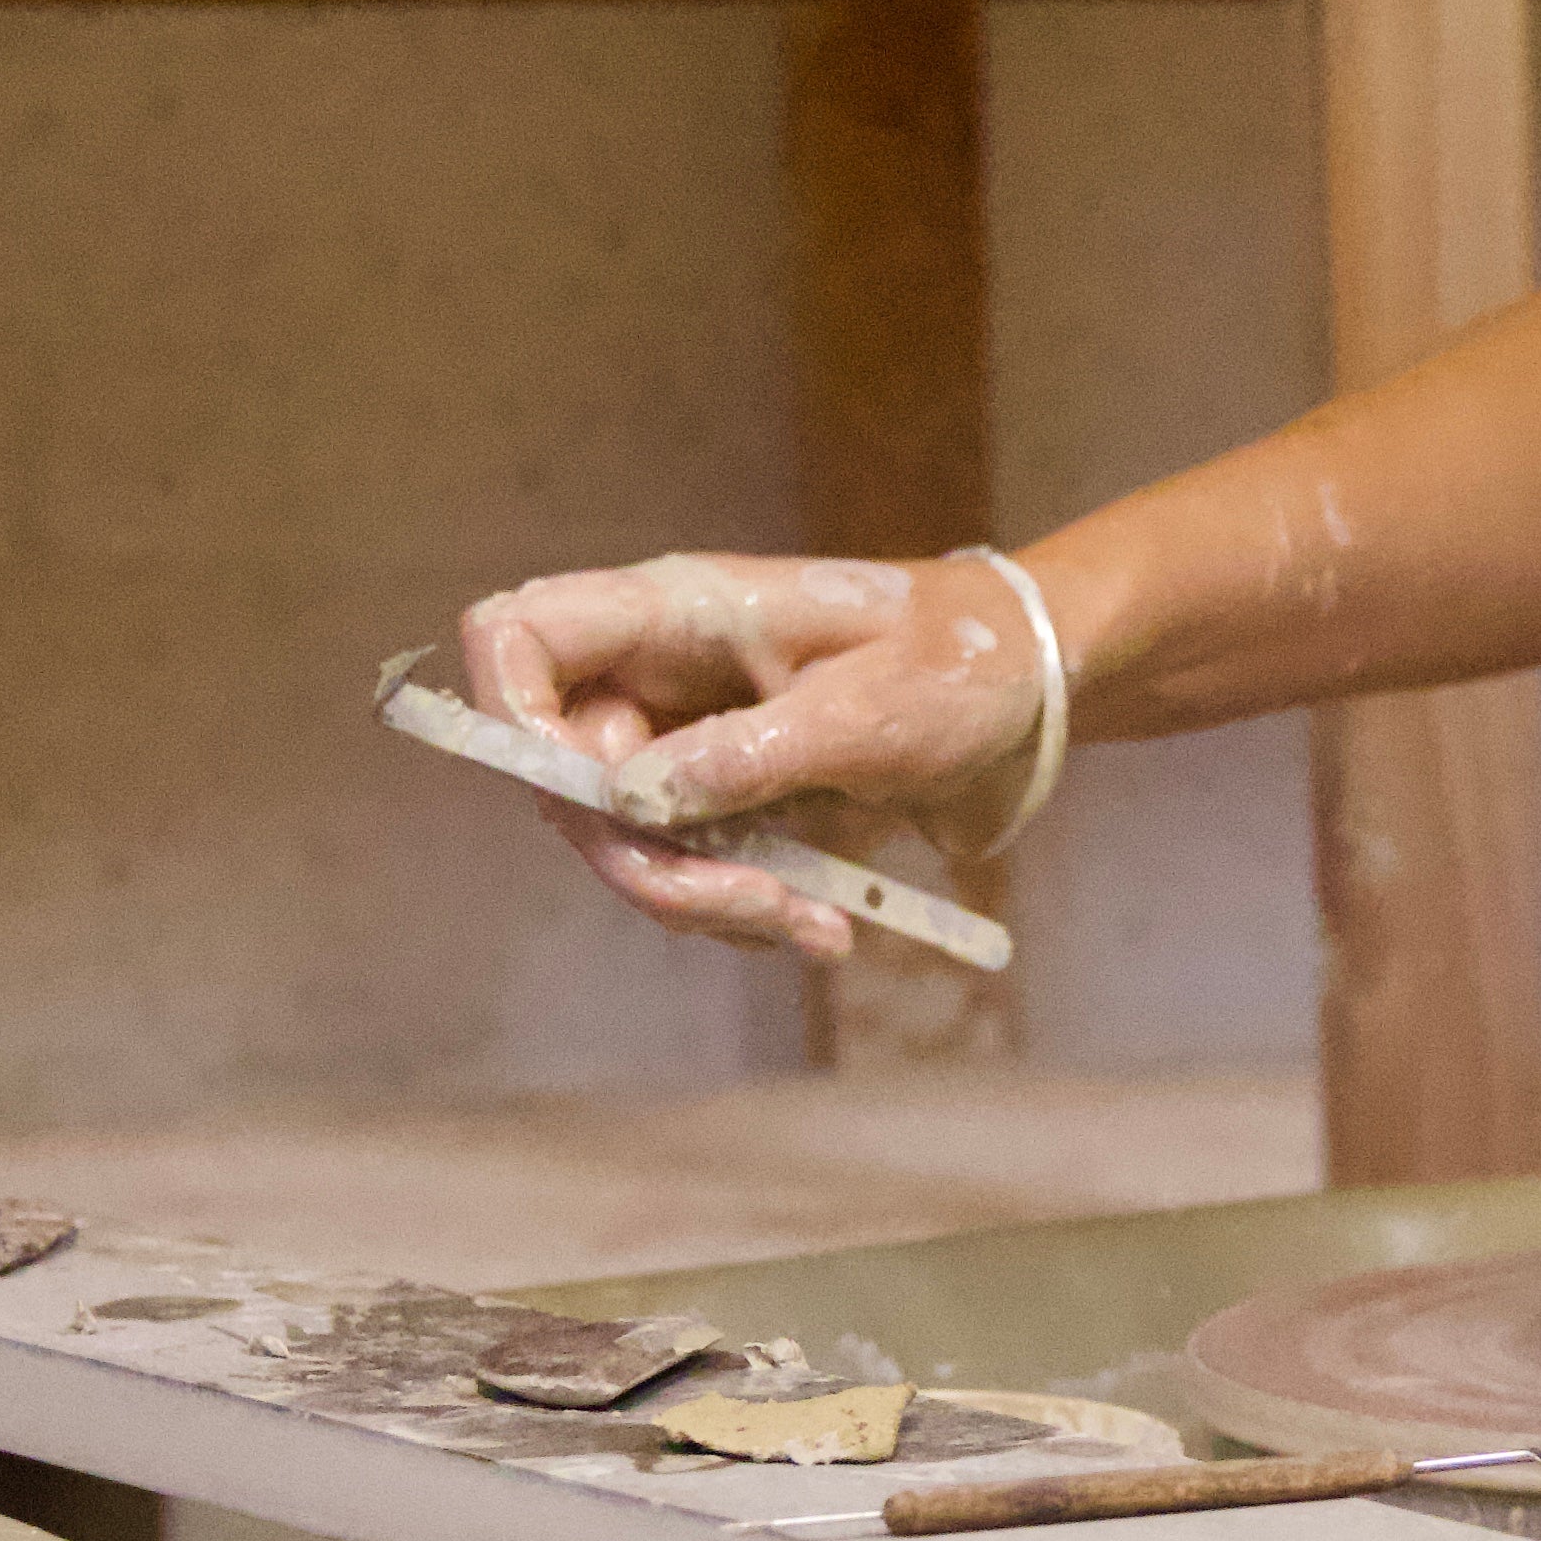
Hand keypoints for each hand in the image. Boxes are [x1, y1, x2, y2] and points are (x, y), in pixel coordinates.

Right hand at [455, 553, 1042, 957]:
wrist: (1031, 692)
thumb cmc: (956, 665)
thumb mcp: (864, 714)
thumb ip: (744, 754)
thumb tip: (630, 801)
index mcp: (674, 614)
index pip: (516, 637)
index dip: (509, 719)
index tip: (588, 803)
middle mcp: (656, 675)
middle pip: (562, 778)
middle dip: (647, 862)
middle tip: (761, 904)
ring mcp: (682, 739)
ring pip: (623, 843)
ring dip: (704, 903)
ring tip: (815, 927)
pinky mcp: (721, 796)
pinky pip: (683, 869)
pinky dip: (738, 909)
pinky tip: (821, 923)